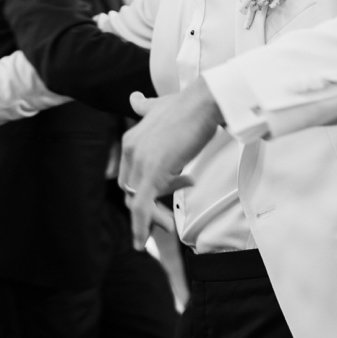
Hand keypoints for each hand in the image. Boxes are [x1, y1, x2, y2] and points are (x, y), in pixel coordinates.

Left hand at [119, 81, 222, 249]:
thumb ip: (145, 106)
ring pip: (137, 201)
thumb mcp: (160, 105)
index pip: (130, 175)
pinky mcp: (153, 172)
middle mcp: (131, 151)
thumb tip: (134, 98)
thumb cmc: (191, 104)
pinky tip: (142, 240)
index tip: (173, 189)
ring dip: (152, 218)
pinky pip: (142, 206)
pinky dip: (141, 225)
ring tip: (169, 225)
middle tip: (166, 220)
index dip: (148, 188)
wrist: (206, 101)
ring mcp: (140, 162)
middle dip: (148, 207)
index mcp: (131, 140)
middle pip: (131, 191)